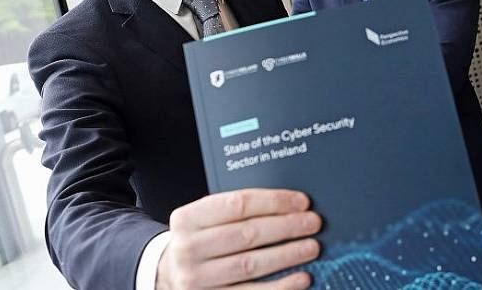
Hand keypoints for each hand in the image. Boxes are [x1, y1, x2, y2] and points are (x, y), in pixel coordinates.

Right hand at [157, 189, 321, 288]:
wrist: (169, 274)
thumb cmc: (200, 240)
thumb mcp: (204, 219)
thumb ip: (237, 210)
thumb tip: (289, 205)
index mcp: (187, 219)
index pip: (238, 204)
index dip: (274, 201)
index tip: (301, 201)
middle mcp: (187, 248)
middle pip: (247, 234)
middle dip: (286, 227)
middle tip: (312, 223)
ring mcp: (196, 278)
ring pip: (251, 264)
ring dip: (287, 255)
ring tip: (311, 247)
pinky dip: (281, 286)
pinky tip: (301, 277)